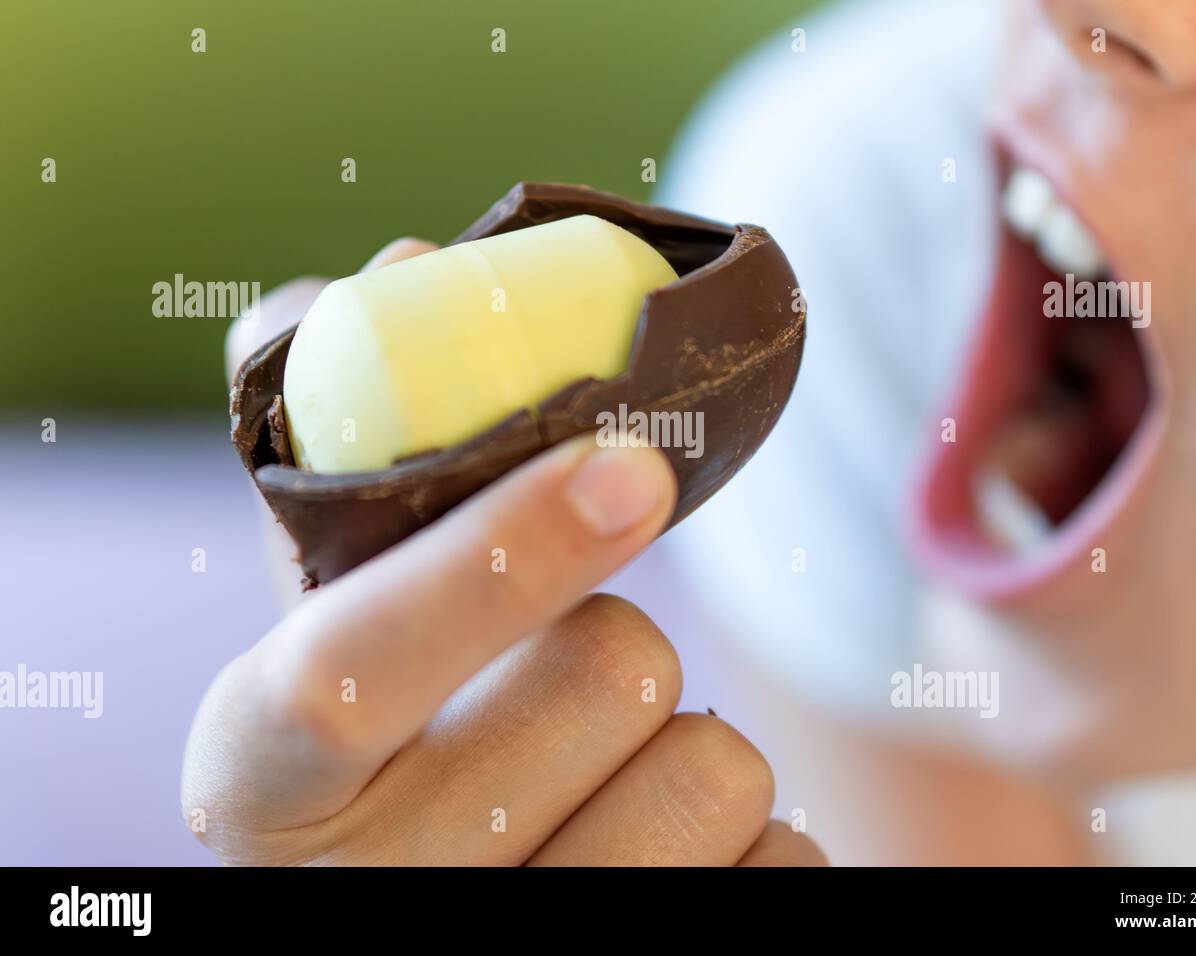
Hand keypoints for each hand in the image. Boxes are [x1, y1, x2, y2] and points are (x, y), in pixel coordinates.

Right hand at [182, 240, 825, 865]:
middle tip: (575, 674)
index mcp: (262, 782)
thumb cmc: (401, 741)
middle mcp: (379, 893)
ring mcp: (522, 952)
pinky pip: (786, 860)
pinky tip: (663, 855)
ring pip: (717, 770)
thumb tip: (402, 262)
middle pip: (609, 681)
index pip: (353, 672)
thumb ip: (353, 460)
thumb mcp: (338, 626)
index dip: (495, 557)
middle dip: (620, 642)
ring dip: (691, 741)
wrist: (453, 905)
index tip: (630, 461)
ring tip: (610, 779)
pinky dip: (754, 837)